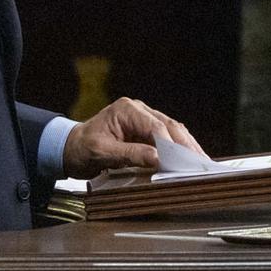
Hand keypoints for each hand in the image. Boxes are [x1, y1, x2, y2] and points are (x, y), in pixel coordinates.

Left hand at [61, 96, 205, 176]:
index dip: (169, 144)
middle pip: (168, 125)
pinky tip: (189, 156)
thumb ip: (130, 154)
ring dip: (186, 144)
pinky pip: (167, 136)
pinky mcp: (145, 129)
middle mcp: (138, 110)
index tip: (180, 160)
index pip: (155, 126)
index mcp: (126, 110)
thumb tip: (157, 158)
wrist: (70, 148)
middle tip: (199, 160)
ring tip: (200, 160)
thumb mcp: (102, 153)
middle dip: (185, 143)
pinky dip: (179, 146)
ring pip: (172, 129)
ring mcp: (143, 118)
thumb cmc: (82, 148)